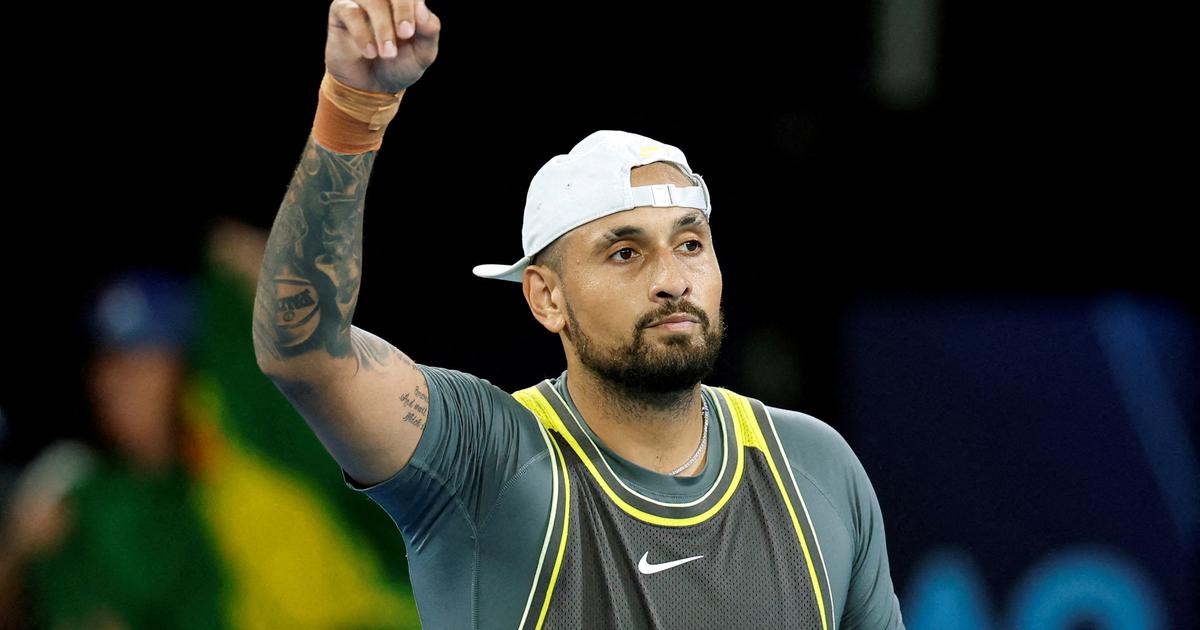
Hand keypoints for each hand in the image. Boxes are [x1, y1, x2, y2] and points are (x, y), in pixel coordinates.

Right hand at [325, 0, 441, 93]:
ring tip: (388, 53)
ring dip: (383, 27)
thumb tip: (421, 7)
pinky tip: (370, 52)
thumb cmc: (399, 65)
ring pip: (372, 0)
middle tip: (405, 34)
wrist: (370, 86)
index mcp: (408, 2)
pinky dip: (362, 34)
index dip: (412, 7)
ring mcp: (362, 0)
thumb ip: (429, 29)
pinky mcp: (341, 10)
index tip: (411, 32)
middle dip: (402, 11)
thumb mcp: (423, 53)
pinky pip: (350, 12)